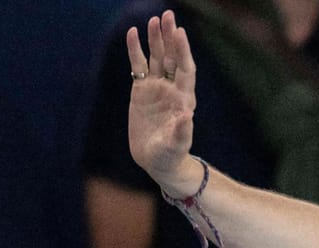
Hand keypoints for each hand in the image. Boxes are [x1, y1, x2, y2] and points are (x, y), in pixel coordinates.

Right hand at [125, 12, 196, 188]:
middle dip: (170, 37)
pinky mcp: (141, 91)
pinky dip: (135, 50)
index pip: (185, 69)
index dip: (182, 51)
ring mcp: (157, 88)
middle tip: (167, 15)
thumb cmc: (170, 155)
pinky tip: (131, 33)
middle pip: (172, 57)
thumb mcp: (176, 145)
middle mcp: (172, 89)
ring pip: (156, 58)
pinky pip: (138, 66)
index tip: (179, 32)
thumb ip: (182, 131)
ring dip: (155, 39)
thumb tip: (187, 116)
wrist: (157, 160)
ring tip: (152, 19)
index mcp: (183, 98)